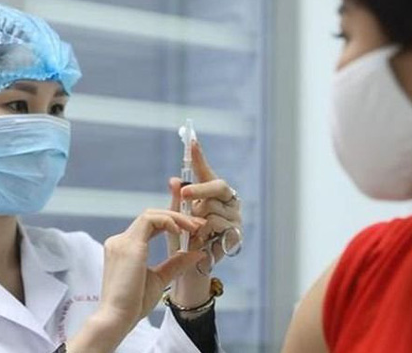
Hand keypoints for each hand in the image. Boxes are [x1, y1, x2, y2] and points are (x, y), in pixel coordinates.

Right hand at [67, 209, 205, 352]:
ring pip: (151, 214)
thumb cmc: (134, 304)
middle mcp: (120, 241)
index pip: (150, 225)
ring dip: (175, 217)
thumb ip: (176, 263)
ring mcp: (122, 241)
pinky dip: (168, 221)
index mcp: (126, 249)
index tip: (194, 230)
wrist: (117, 319)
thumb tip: (197, 252)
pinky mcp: (128, 244)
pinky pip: (149, 220)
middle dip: (178, 217)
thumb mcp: (160, 279)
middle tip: (200, 224)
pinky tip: (181, 231)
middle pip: (151, 216)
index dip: (172, 223)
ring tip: (194, 227)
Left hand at [167, 140, 242, 307]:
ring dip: (200, 219)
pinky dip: (206, 233)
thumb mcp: (176, 218)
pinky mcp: (237, 235)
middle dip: (200, 190)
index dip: (200, 157)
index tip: (191, 141)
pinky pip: (218, 226)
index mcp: (213, 195)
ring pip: (215, 207)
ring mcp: (235, 218)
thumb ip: (178, 199)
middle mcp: (228, 203)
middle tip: (185, 194)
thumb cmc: (183, 240)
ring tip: (192, 232)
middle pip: (219, 185)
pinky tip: (199, 240)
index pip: (206, 172)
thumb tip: (174, 179)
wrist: (190, 270)